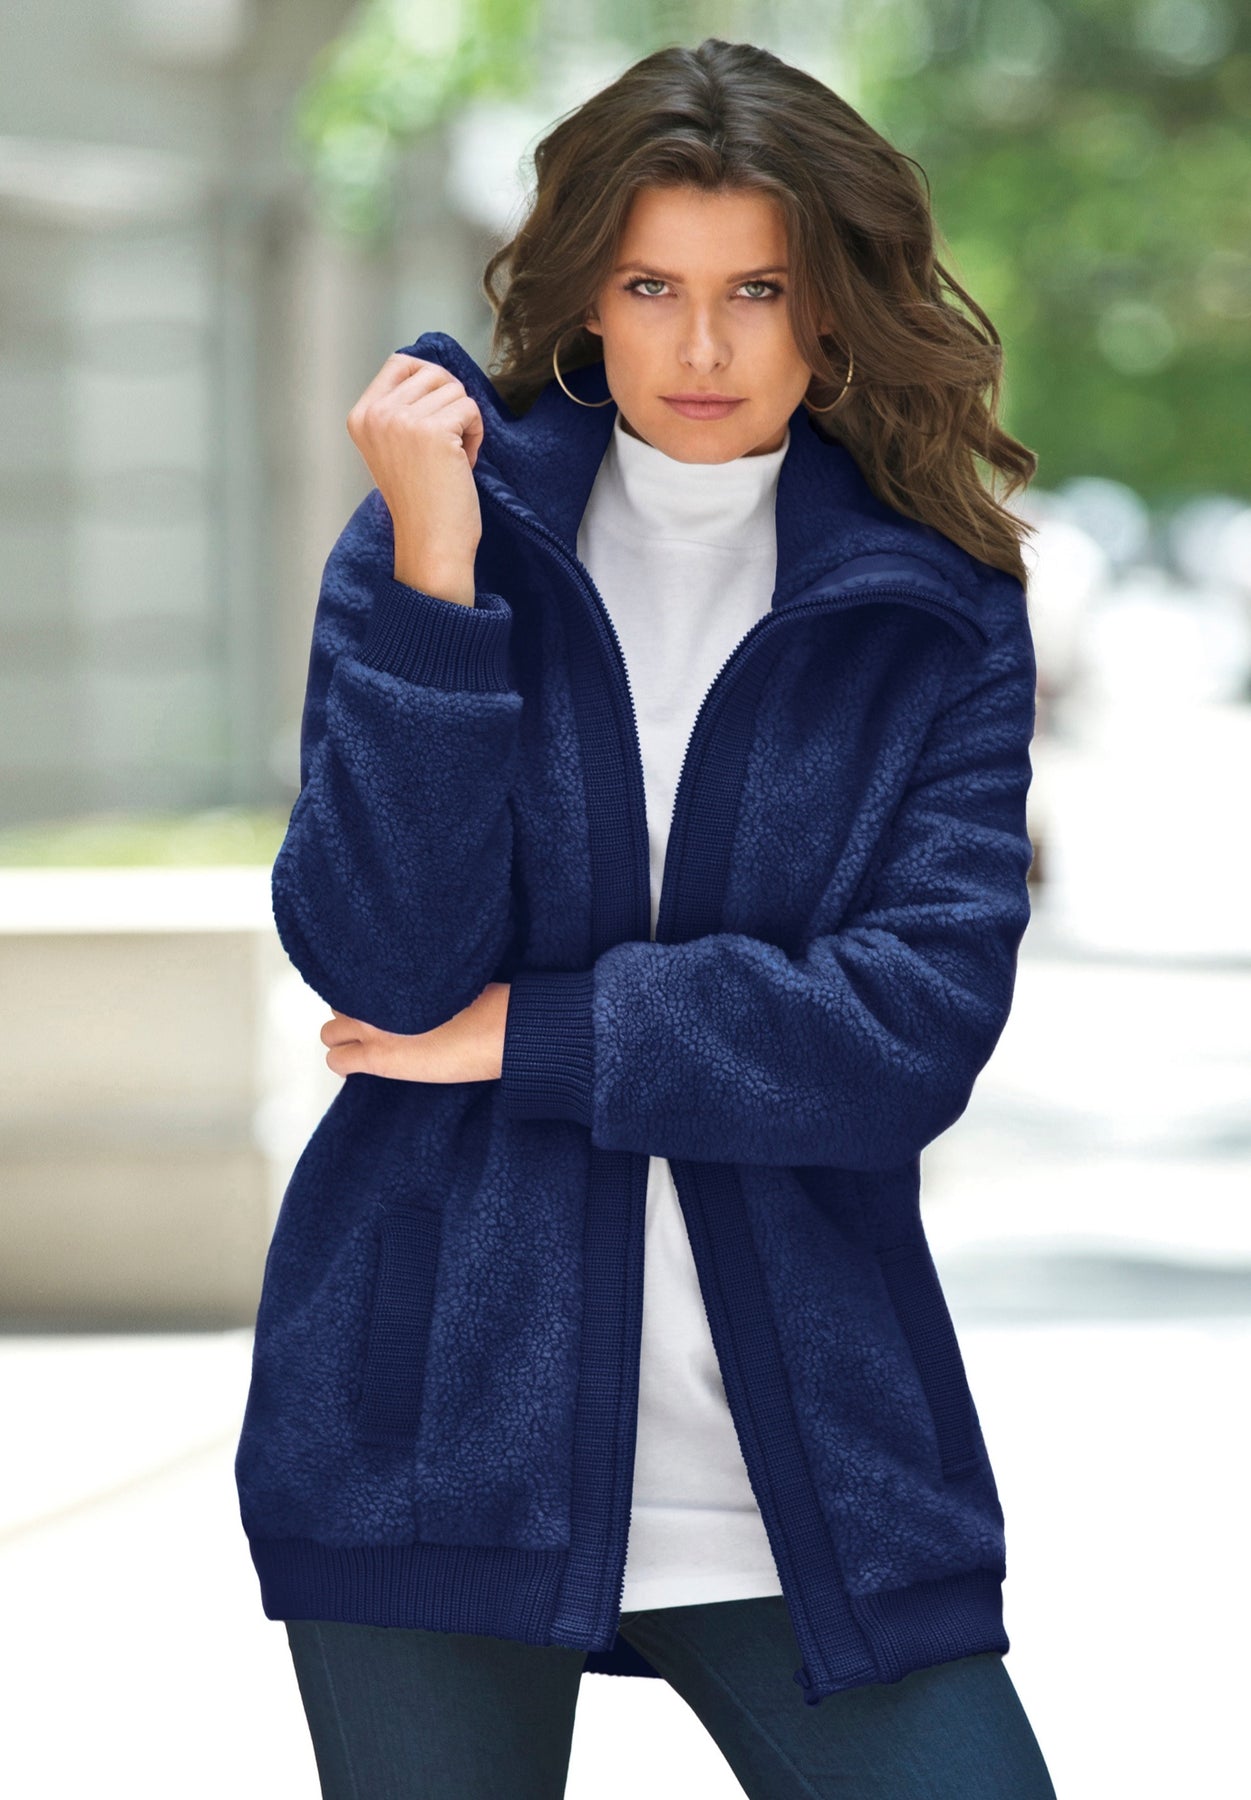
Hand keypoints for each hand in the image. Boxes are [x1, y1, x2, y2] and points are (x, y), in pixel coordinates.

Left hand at [320, 983, 510, 1083]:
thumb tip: (413, 983)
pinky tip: (356, 1068)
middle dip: (351, 1012)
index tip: (371, 999)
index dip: (362, 992)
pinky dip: (343, 1064)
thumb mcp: (448, 976)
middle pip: (339, 1002)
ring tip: (363, 1045)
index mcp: (392, 974)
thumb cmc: (486, 1003)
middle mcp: (376, 997)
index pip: (353, 978)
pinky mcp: (378, 1059)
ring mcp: (373, 1027)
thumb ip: (418, 979)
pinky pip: (337, 1061)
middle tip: (369, 1022)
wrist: (497, 1031)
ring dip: (344, 1037)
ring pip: (330, 1032)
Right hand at [345, 353, 483, 595]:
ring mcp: (402, 420)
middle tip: (446, 445)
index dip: (429, 382)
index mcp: (361, 416)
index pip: (401, 363)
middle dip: (450, 404)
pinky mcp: (433, 430)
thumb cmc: (421, 502)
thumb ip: (401, 410)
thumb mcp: (394, 447)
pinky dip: (477, 434)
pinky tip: (464, 463)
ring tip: (453, 458)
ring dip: (464, 422)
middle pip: (433, 372)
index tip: (436, 416)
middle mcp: (376, 414)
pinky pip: (471, 409)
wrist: (430, 544)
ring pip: (455, 390)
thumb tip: (435, 374)